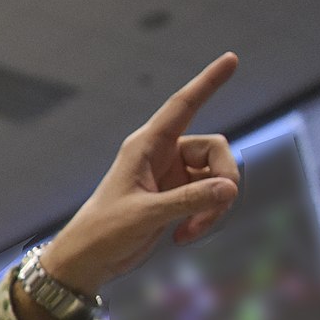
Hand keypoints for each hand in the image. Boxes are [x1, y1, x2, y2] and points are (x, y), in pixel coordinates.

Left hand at [42, 52, 240, 294]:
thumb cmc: (103, 232)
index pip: (183, 106)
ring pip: (217, 177)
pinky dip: (206, 216)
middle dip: (223, 179)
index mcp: (145, 146)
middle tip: (214, 210)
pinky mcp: (177, 197)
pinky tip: (184, 236)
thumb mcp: (145, 215)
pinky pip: (210, 197)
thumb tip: (229, 188)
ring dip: (214, 205)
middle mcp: (162, 154)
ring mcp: (172, 176)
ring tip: (190, 231)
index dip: (208, 82)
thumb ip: (188, 201)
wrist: (88, 260)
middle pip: (216, 149)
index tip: (231, 58)